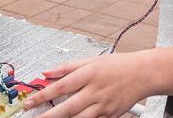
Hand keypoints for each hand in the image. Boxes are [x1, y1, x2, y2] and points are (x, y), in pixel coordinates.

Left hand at [25, 53, 149, 117]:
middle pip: (67, 107)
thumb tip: (47, 72)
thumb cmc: (118, 65)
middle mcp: (95, 90)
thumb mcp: (91, 60)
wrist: (143, 73)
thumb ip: (67, 67)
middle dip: (48, 116)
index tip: (29, 102)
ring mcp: (103, 105)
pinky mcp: (110, 115)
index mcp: (89, 73)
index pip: (60, 86)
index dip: (42, 95)